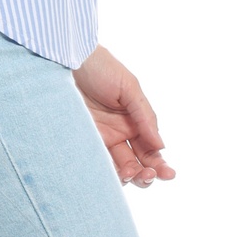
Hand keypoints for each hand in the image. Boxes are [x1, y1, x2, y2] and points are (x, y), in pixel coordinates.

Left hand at [72, 44, 174, 185]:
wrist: (69, 60)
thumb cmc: (102, 68)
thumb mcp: (130, 89)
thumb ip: (145, 117)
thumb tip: (161, 145)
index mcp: (136, 122)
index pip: (151, 150)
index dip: (160, 164)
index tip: (168, 174)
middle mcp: (120, 134)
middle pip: (137, 164)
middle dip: (146, 174)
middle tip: (147, 175)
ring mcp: (101, 139)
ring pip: (118, 168)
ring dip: (128, 176)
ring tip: (131, 173)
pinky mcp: (81, 141)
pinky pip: (95, 163)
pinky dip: (104, 173)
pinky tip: (112, 175)